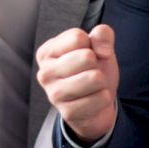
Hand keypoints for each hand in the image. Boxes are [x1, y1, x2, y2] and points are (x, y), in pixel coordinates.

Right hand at [35, 24, 118, 143]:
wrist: (97, 103)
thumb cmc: (93, 70)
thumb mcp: (99, 46)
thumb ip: (102, 34)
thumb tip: (103, 51)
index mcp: (46, 52)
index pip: (77, 37)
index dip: (91, 45)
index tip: (87, 55)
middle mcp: (45, 73)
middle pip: (87, 57)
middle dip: (96, 64)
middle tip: (90, 73)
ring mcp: (54, 94)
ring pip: (95, 78)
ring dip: (102, 82)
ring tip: (92, 86)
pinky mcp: (68, 113)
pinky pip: (101, 98)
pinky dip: (104, 98)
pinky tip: (93, 100)